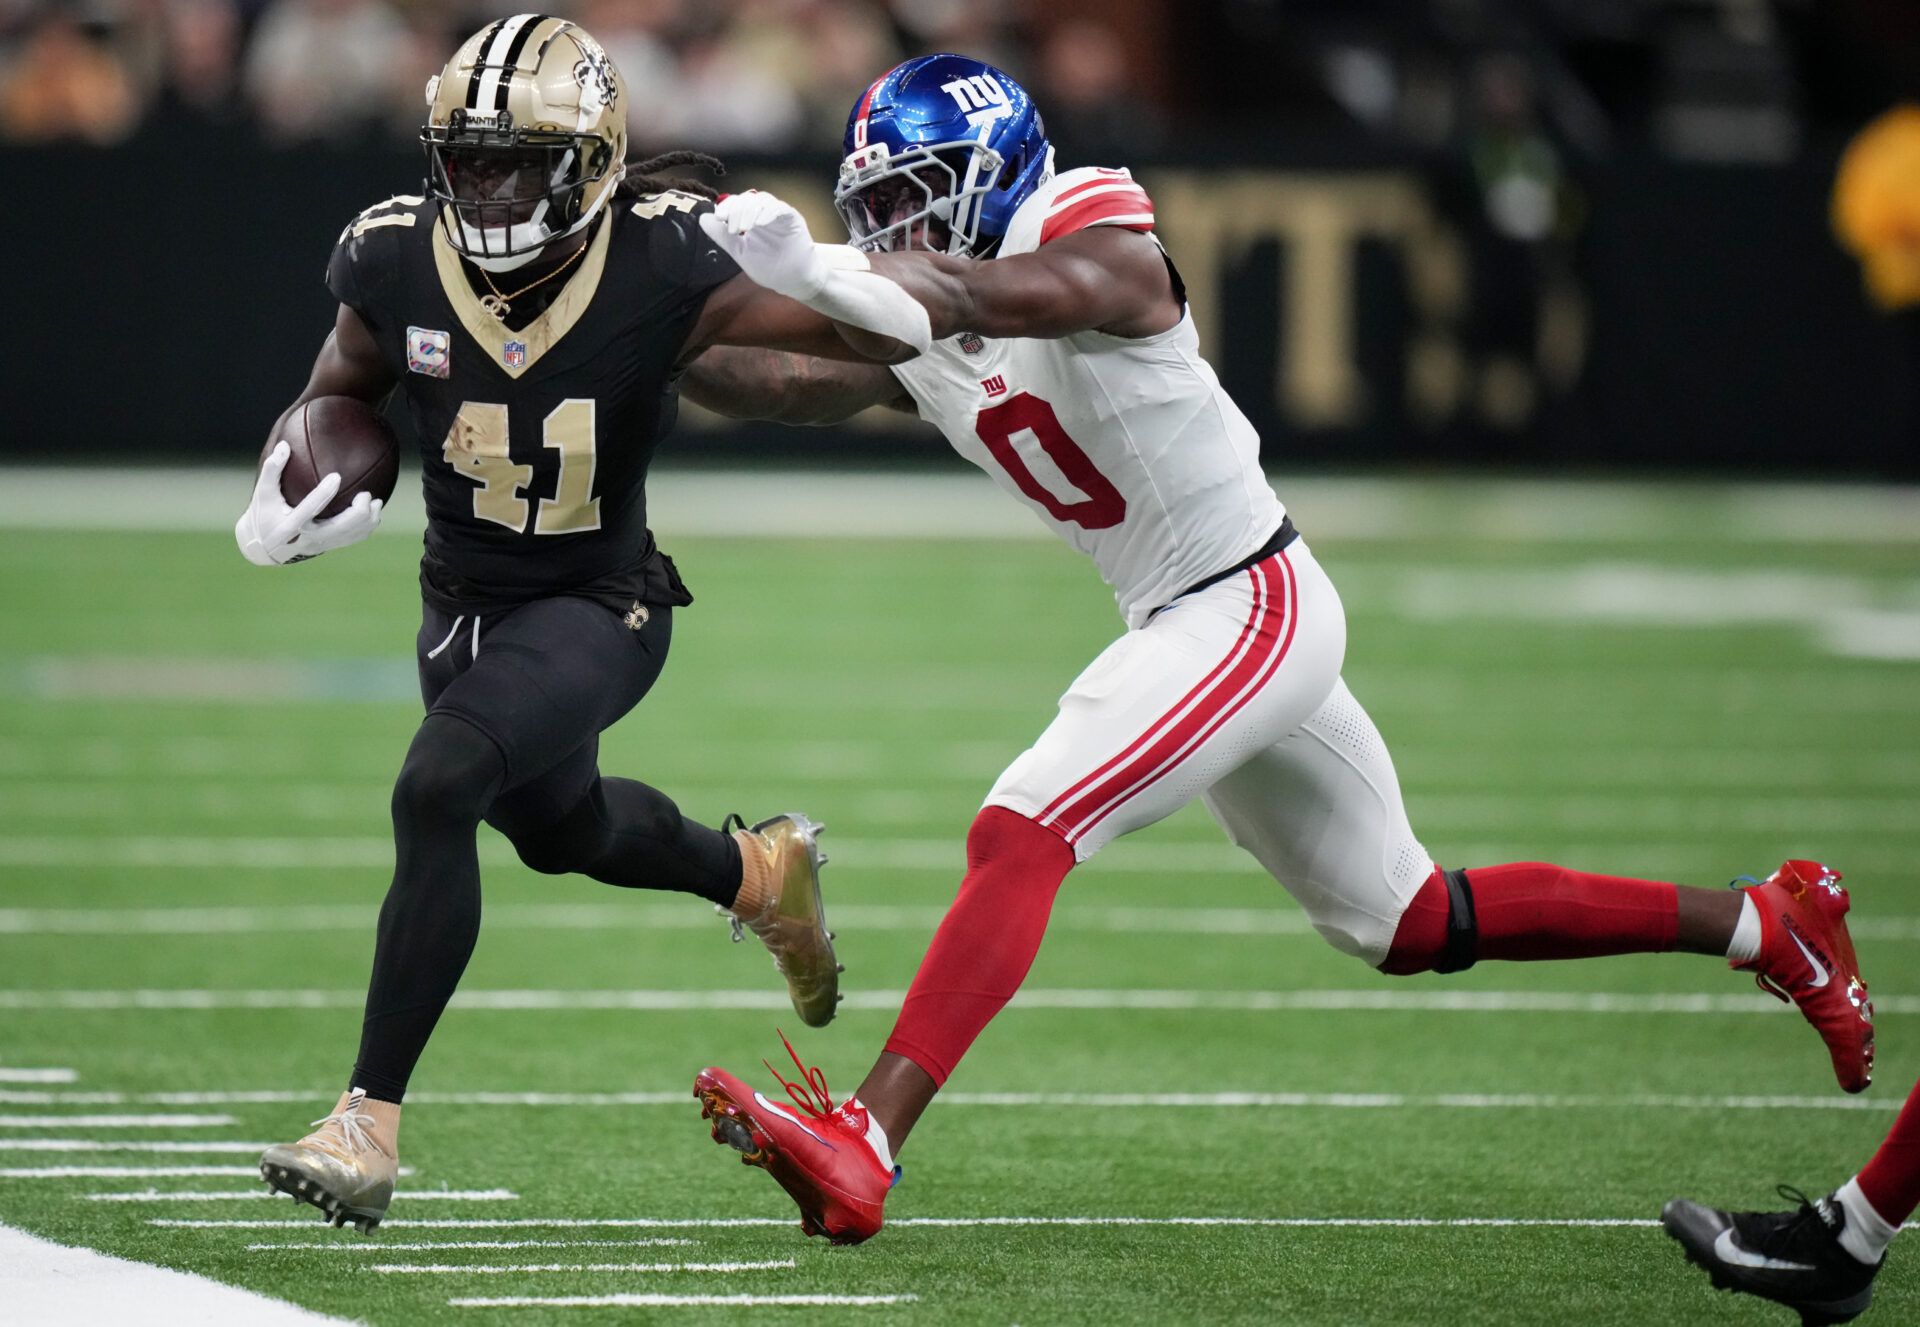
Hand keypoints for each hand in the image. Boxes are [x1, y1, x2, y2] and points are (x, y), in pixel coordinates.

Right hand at [234, 440, 383, 565]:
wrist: (266, 548)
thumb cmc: (264, 514)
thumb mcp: (263, 494)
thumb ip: (271, 470)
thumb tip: (284, 445)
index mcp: (291, 524)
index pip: (309, 509)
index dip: (323, 493)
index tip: (336, 476)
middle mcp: (308, 537)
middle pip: (339, 528)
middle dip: (357, 512)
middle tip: (366, 494)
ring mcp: (321, 544)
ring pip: (350, 535)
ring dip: (367, 520)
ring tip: (375, 501)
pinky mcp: (329, 547)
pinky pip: (353, 540)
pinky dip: (366, 527)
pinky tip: (373, 513)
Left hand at [700, 191, 829, 299]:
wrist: (792, 281)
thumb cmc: (769, 267)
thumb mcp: (740, 251)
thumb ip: (722, 236)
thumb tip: (703, 219)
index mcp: (751, 218)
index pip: (737, 203)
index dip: (727, 206)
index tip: (719, 218)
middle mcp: (764, 213)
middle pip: (748, 198)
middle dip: (736, 210)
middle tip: (733, 228)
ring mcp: (779, 215)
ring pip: (763, 200)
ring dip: (750, 210)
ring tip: (744, 228)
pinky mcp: (793, 219)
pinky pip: (780, 208)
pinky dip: (768, 212)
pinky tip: (760, 223)